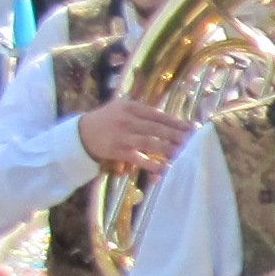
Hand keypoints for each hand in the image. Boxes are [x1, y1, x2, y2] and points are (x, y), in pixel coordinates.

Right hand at [73, 95, 191, 173]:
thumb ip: (143, 111)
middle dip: (177, 135)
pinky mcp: (118, 151)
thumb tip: (170, 119)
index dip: (176, 122)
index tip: (192, 128)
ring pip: (150, 143)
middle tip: (193, 142)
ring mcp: (123, 136)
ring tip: (183, 153)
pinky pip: (138, 158)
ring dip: (168, 149)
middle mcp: (127, 120)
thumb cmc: (107, 119)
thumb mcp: (122, 107)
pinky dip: (152, 163)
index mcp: (131, 107)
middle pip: (157, 128)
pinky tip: (164, 168)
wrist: (81, 133)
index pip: (158, 115)